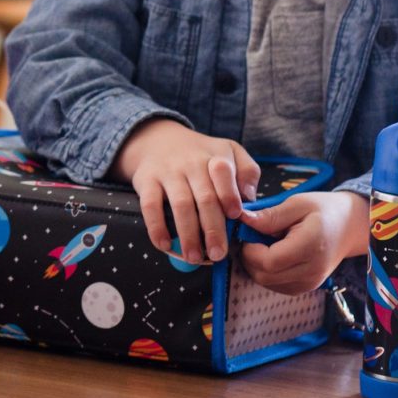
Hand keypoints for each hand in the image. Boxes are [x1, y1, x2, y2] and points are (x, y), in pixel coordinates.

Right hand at [112, 118, 259, 264]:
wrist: (158, 140)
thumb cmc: (202, 155)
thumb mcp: (230, 151)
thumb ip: (247, 171)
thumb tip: (250, 197)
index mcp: (216, 157)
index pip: (223, 172)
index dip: (229, 194)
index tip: (235, 216)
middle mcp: (192, 163)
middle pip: (205, 197)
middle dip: (213, 228)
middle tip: (218, 254)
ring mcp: (168, 172)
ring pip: (180, 204)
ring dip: (188, 234)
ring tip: (194, 257)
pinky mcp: (146, 181)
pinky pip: (150, 205)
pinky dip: (156, 227)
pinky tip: (164, 245)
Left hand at [238, 191, 368, 294]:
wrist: (350, 227)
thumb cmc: (324, 210)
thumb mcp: (298, 203)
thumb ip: (270, 216)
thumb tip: (243, 220)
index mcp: (310, 246)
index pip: (269, 261)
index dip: (250, 249)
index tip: (248, 232)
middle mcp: (311, 271)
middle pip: (265, 276)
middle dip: (250, 257)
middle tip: (252, 237)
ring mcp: (310, 283)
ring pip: (267, 283)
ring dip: (257, 265)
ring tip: (264, 243)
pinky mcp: (306, 287)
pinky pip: (276, 286)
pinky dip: (267, 272)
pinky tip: (272, 254)